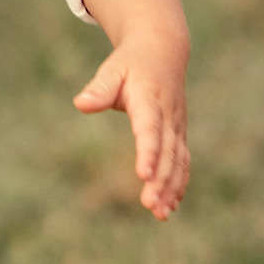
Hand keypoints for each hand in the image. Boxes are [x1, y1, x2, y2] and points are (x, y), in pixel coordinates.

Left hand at [73, 38, 189, 219]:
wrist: (163, 50)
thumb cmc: (131, 62)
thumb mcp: (113, 69)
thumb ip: (100, 89)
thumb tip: (81, 104)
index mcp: (149, 100)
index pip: (150, 130)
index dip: (149, 152)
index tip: (144, 175)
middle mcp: (168, 116)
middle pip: (167, 152)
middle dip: (161, 180)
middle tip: (151, 206)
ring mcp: (177, 126)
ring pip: (178, 160)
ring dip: (172, 187)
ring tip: (161, 214)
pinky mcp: (179, 133)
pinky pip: (182, 161)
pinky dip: (179, 182)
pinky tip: (172, 205)